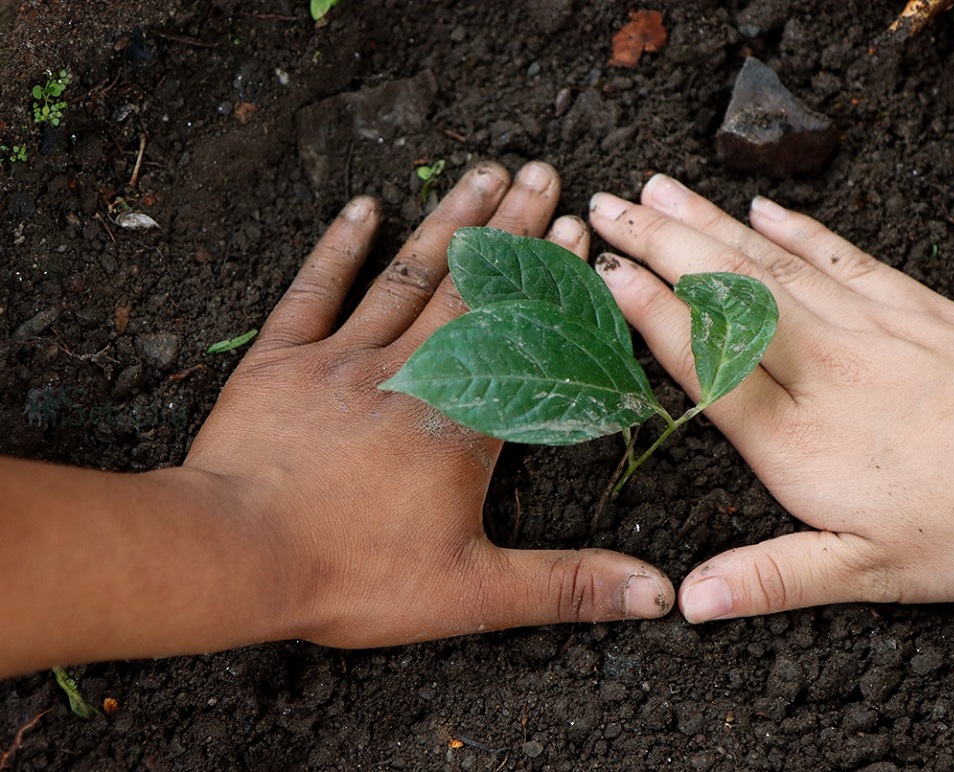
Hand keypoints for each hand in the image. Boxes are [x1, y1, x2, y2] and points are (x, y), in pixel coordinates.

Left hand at [187, 161, 671, 647]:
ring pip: (407, 276)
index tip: (577, 228)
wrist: (236, 557)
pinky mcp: (281, 361)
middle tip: (543, 172)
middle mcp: (409, 372)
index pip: (520, 335)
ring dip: (448, 222)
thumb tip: (658, 595)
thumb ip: (568, 586)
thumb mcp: (473, 593)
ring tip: (485, 172)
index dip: (551, 281)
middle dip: (511, 229)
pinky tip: (364, 208)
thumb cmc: (353, 574)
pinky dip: (339, 248)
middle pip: (471, 288)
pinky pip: (315, 290)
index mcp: (460, 421)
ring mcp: (342, 359)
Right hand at [588, 174, 953, 621]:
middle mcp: (820, 366)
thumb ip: (772, 579)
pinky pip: (840, 256)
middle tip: (606, 205)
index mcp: (797, 436)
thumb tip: (691, 600)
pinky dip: (796, 228)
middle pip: (726, 292)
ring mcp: (866, 325)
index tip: (605, 271)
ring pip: (771, 263)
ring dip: (709, 221)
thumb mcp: (865, 574)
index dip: (650, 312)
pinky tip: (762, 206)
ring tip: (658, 188)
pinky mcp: (909, 304)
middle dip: (660, 243)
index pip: (705, 361)